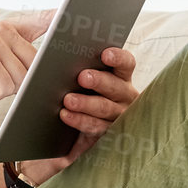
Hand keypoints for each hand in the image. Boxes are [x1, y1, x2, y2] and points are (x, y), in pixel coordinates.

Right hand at [0, 9, 54, 116]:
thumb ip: (18, 55)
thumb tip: (48, 63)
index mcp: (5, 29)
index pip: (40, 20)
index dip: (59, 18)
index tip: (77, 10)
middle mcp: (1, 30)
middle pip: (35, 64)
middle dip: (18, 80)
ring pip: (23, 78)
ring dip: (4, 89)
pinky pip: (8, 86)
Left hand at [18, 46, 139, 185]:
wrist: (63, 131)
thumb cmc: (74, 93)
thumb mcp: (76, 78)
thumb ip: (75, 65)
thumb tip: (62, 53)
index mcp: (120, 76)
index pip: (126, 64)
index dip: (118, 58)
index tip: (105, 54)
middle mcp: (124, 96)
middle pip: (116, 86)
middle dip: (100, 81)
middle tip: (83, 77)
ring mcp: (118, 116)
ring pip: (106, 108)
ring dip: (87, 103)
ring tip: (69, 100)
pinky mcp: (106, 134)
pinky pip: (96, 127)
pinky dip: (80, 120)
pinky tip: (65, 115)